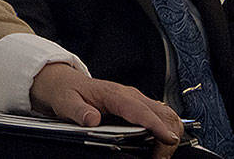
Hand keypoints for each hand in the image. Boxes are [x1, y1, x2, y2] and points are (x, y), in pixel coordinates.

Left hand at [30, 63, 182, 158]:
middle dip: (168, 135)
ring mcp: (136, 101)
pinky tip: (156, 146)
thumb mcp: (65, 102)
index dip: (156, 125)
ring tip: (160, 154)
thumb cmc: (67, 91)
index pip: (141, 110)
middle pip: (162, 112)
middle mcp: (130, 96)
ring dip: (169, 133)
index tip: (167, 139)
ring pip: (166, 114)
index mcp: (114, 95)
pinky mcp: (138, 107)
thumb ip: (78, 111)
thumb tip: (92, 119)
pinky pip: (160, 117)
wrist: (64, 83)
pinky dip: (165, 131)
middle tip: (160, 157)